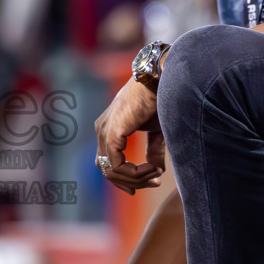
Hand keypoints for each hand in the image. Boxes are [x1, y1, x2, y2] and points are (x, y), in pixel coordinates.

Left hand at [94, 78, 164, 194]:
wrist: (161, 80)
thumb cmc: (161, 99)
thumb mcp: (157, 131)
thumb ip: (153, 151)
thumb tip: (156, 171)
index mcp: (109, 128)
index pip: (108, 162)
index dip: (125, 178)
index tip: (148, 182)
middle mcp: (102, 130)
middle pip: (107, 170)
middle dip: (130, 182)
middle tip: (153, 183)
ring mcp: (104, 131)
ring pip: (111, 171)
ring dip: (136, 179)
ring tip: (156, 175)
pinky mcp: (112, 133)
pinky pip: (117, 166)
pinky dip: (135, 173)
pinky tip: (152, 170)